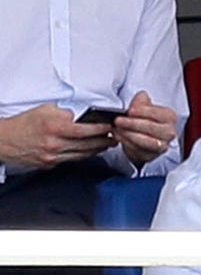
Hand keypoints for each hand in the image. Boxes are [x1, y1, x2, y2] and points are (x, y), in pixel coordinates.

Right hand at [0, 103, 116, 168]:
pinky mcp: (50, 164)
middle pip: (88, 144)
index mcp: (55, 128)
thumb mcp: (46, 110)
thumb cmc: (24, 123)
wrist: (5, 140)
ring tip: (107, 144)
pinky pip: (72, 160)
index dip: (101, 129)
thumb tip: (81, 117)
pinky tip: (91, 151)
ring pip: (82, 154)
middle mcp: (55, 144)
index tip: (111, 126)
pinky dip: (84, 155)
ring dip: (97, 149)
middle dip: (104, 141)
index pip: (86, 130)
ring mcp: (53, 157)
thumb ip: (66, 113)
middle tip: (115, 137)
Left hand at [113, 91, 177, 166]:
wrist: (145, 137)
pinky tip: (119, 137)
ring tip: (117, 129)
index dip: (142, 112)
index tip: (130, 111)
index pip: (157, 113)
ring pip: (146, 141)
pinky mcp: (152, 155)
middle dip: (132, 124)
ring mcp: (162, 145)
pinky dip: (127, 144)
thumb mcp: (144, 107)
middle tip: (119, 120)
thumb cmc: (146, 120)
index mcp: (170, 117)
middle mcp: (169, 132)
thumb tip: (140, 96)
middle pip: (151, 128)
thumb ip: (142, 101)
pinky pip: (139, 150)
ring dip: (129, 135)